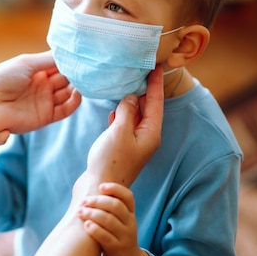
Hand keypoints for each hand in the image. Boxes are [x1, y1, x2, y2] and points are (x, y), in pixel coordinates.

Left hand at [0, 51, 81, 137]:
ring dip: (77, 86)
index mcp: (32, 70)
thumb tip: (68, 53)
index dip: (69, 60)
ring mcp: (43, 101)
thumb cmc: (1, 80)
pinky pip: (65, 109)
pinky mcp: (45, 117)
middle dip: (76, 72)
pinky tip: (78, 93)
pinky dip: (74, 102)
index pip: (56, 64)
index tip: (84, 54)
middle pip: (64, 77)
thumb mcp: (25, 63)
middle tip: (90, 66)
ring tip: (87, 78)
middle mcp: (39, 85)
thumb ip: (48, 59)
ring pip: (67, 92)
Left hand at [78, 183, 148, 255]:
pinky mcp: (117, 249)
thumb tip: (87, 186)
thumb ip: (108, 206)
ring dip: (92, 214)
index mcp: (130, 213)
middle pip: (116, 206)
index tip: (100, 186)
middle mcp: (130, 223)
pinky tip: (86, 225)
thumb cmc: (116, 234)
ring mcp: (125, 237)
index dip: (115, 188)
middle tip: (84, 201)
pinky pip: (106, 237)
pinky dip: (94, 229)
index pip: (128, 196)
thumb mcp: (119, 220)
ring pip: (109, 220)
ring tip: (80, 212)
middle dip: (97, 201)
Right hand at [84, 66, 163, 186]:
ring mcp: (133, 144)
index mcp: (151, 133)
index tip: (158, 67)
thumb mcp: (119, 131)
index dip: (156, 84)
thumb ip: (126, 111)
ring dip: (132, 102)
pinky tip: (115, 109)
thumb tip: (131, 97)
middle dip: (146, 90)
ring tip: (129, 84)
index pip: (156, 102)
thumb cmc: (110, 161)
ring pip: (135, 117)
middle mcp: (145, 138)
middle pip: (148, 109)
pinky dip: (121, 114)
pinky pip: (124, 125)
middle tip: (144, 71)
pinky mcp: (120, 148)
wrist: (98, 188)